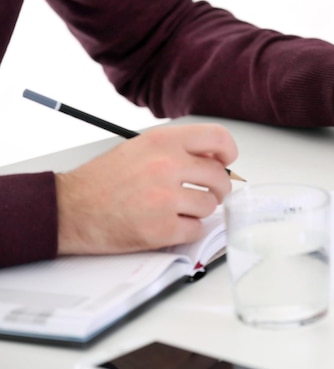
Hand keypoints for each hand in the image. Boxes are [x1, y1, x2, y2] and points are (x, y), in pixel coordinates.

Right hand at [55, 124, 237, 254]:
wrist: (70, 209)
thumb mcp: (140, 148)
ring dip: (199, 210)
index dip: (229, 152)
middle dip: (218, 189)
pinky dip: (187, 230)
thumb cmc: (103, 180)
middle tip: (206, 193)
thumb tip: (214, 158)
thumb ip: (177, 149)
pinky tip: (168, 224)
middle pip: (220, 177)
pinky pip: (196, 230)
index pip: (218, 138)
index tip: (226, 162)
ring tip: (176, 209)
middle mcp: (167, 166)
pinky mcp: (161, 229)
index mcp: (163, 142)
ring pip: (210, 206)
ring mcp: (165, 199)